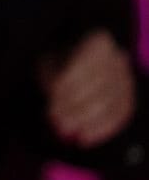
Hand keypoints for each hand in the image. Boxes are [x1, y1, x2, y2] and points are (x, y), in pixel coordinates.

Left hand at [42, 29, 136, 148]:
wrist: (78, 69)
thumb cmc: (60, 64)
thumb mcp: (50, 64)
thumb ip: (53, 81)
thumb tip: (56, 108)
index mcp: (98, 41)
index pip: (89, 60)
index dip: (72, 80)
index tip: (53, 95)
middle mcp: (118, 58)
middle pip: (102, 85)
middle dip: (77, 106)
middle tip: (57, 120)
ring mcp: (127, 79)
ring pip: (112, 102)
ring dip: (87, 120)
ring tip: (65, 129)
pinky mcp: (130, 98)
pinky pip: (121, 115)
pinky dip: (102, 129)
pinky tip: (85, 138)